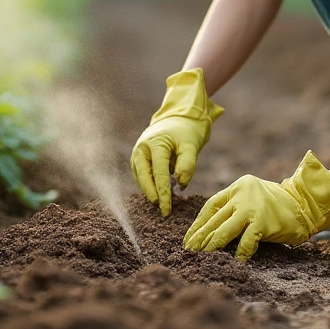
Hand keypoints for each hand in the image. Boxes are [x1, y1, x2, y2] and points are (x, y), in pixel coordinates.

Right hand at [130, 69, 223, 216]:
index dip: (163, 193)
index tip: (167, 209)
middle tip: (162, 210)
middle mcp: (142, 148)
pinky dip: (148, 184)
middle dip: (152, 194)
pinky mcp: (138, 158)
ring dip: (149, 190)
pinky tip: (158, 193)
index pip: (158, 173)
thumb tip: (180, 186)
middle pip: (143, 176)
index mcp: (155, 143)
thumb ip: (187, 165)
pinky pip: (141, 175)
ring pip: (140, 177)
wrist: (178, 118)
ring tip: (162, 203)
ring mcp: (138, 153)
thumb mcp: (191, 146)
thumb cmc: (186, 132)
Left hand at [183, 151, 329, 259]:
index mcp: (238, 186)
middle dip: (200, 237)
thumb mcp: (253, 198)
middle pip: (214, 219)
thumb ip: (235, 207)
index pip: (211, 205)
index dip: (198, 223)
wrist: (306, 204)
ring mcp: (252, 208)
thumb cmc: (278, 205)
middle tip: (189, 250)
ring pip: (224, 230)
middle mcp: (242, 194)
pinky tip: (234, 261)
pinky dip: (239, 253)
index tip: (189, 237)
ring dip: (212, 245)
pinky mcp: (263, 222)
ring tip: (202, 256)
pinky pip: (245, 242)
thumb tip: (210, 231)